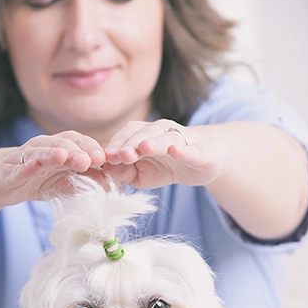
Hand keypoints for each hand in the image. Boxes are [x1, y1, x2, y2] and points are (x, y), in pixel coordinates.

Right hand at [0, 131, 106, 207]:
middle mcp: (41, 148)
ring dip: (53, 153)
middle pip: (61, 144)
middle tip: (92, 160)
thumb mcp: (60, 184)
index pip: (77, 142)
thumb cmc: (33, 181)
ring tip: (65, 156)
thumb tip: (107, 185)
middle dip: (77, 151)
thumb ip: (81, 182)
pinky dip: (26, 167)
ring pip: (40, 152)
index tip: (106, 159)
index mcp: (57, 148)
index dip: (91, 148)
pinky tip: (34, 165)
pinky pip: (17, 168)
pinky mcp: (7, 172)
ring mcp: (23, 158)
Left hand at [103, 119, 222, 189]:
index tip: (105, 157)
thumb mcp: (140, 175)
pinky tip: (175, 150)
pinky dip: (184, 150)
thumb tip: (107, 168)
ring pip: (166, 138)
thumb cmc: (166, 167)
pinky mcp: (200, 151)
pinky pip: (192, 150)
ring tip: (143, 147)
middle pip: (144, 132)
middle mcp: (162, 132)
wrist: (202, 162)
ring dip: (154, 142)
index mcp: (144, 135)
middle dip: (132, 143)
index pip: (127, 134)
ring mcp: (182, 139)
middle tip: (121, 154)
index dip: (117, 144)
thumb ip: (123, 172)